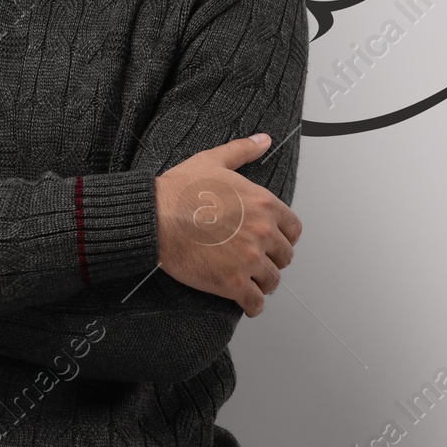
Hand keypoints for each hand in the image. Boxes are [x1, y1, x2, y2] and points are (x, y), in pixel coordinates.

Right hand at [154, 133, 301, 316]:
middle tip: (256, 260)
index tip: (273, 241)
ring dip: (263, 282)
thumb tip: (264, 140)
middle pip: (284, 257)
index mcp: (263, 203)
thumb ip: (243, 150)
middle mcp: (262, 232)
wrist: (153, 217)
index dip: (283, 236)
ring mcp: (249, 260)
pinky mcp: (232, 283)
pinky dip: (253, 305)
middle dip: (272, 259)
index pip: (293, 229)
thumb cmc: (178, 191)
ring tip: (250, 280)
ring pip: (272, 281)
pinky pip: (255, 303)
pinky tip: (246, 302)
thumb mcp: (213, 161)